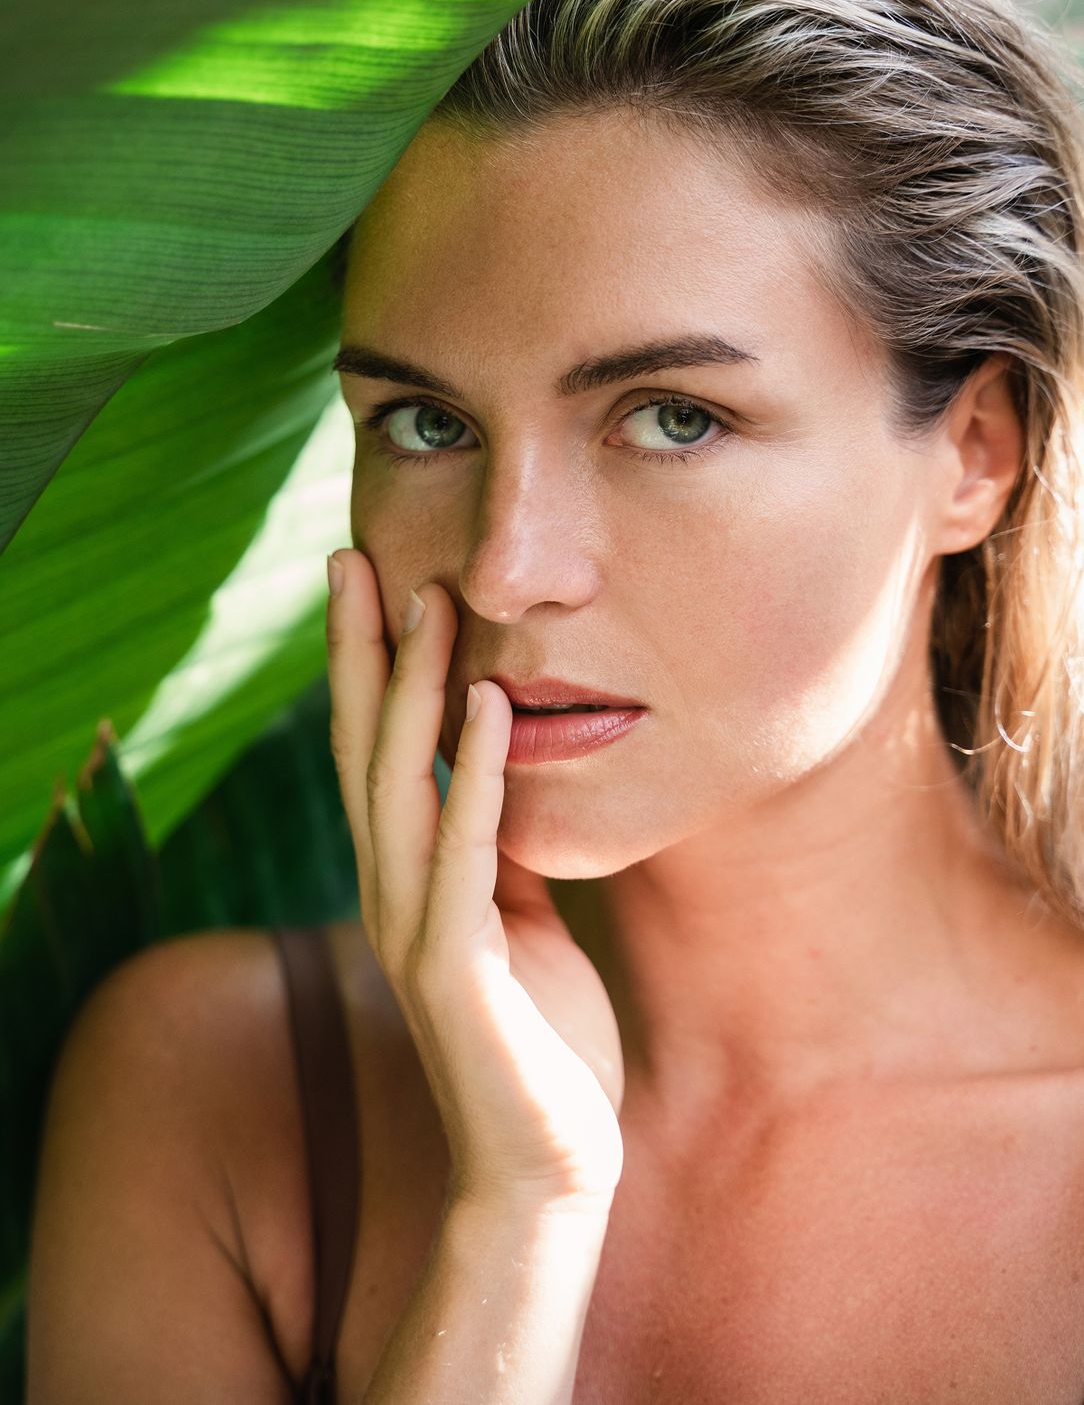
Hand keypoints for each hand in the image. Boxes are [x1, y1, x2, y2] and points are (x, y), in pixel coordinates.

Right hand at [325, 549, 624, 1215]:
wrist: (548, 1166)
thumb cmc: (541, 1038)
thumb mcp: (519, 921)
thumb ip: (498, 852)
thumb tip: (505, 775)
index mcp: (407, 881)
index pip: (374, 755)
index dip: (367, 670)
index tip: (372, 583)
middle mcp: (393, 895)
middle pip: (364, 751)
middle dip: (360, 654)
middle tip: (354, 557)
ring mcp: (417, 932)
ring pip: (398, 786)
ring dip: (410, 689)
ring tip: (424, 600)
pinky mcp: (457, 971)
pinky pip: (466, 851)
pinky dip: (472, 773)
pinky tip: (484, 702)